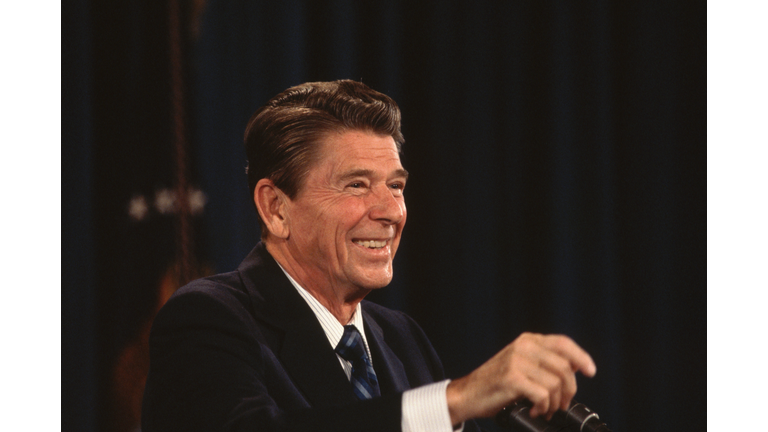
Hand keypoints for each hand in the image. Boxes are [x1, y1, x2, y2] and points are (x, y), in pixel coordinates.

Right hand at [445, 332, 595, 424]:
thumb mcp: (520, 365)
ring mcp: (517, 361)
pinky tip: (535, 410)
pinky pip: (543, 394)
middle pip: (564, 366)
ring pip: (555, 383)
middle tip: (561, 404)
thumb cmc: (495, 384)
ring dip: (555, 402)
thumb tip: (573, 370)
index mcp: (527, 341)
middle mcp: (523, 347)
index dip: (581, 357)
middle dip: (569, 390)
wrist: (467, 395)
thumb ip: (542, 362)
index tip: (591, 372)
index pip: (563, 343)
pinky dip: (543, 407)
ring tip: (545, 409)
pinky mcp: (512, 378)